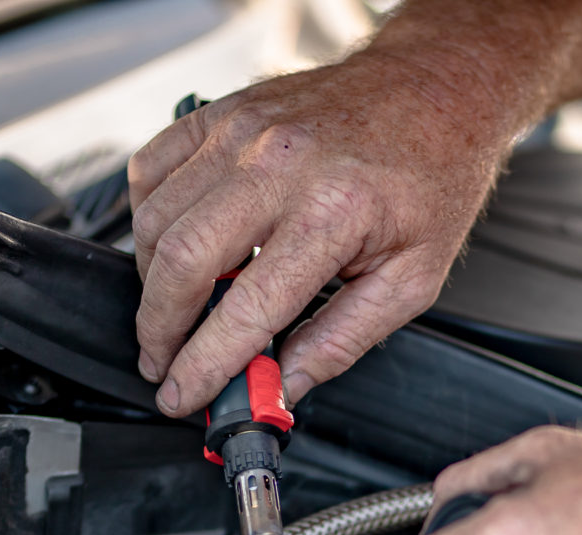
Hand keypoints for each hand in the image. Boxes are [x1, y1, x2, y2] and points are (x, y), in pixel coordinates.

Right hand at [127, 52, 512, 416]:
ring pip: (154, 217)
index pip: (245, 310)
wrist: (434, 91)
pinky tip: (172, 247)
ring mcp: (242, 131)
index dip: (203, 365)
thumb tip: (284, 387)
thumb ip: (342, 340)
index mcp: (331, 213)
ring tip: (173, 313)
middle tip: (161, 363)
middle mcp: (277, 165)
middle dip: (158, 328)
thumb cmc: (431, 179)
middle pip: (180, 261)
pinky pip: (151, 168)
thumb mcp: (412, 279)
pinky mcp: (224, 111)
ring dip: (151, 280)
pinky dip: (147, 217)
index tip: (182, 395)